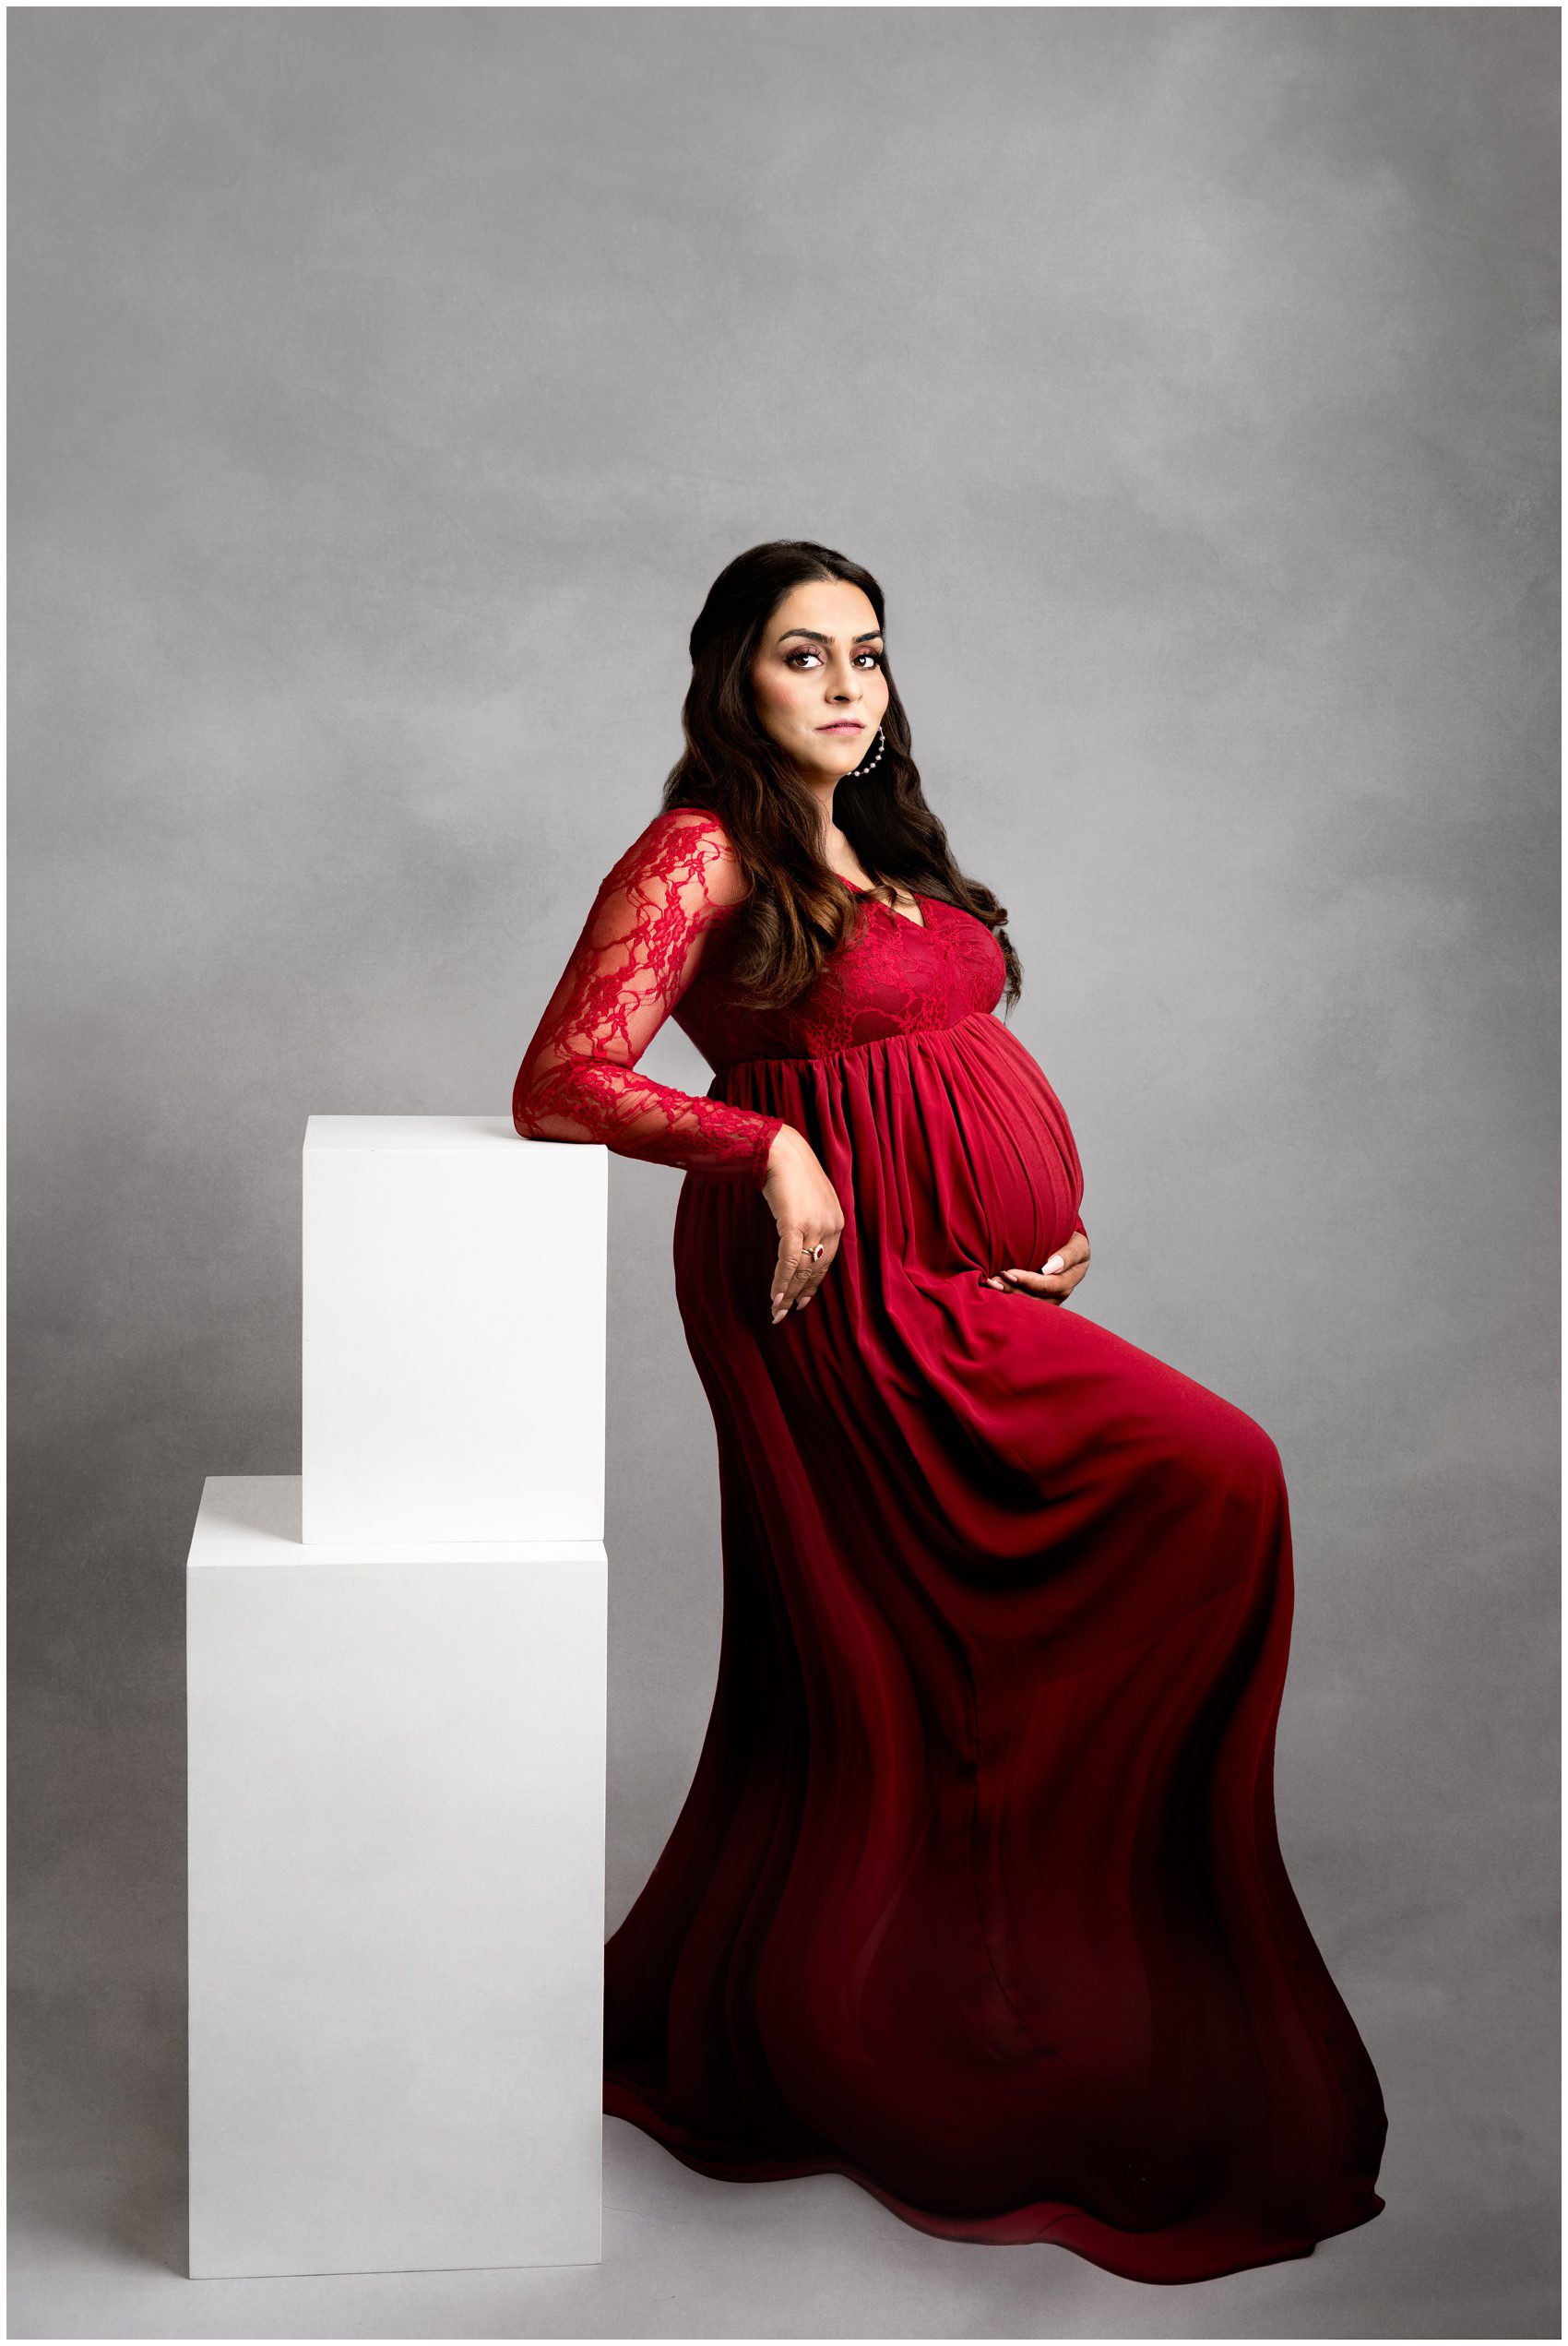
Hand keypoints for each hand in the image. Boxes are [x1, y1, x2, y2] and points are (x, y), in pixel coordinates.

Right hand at [761, 1126, 844, 1324]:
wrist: (781, 1151)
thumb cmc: (792, 1174)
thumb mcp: (810, 1200)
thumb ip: (811, 1222)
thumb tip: (801, 1245)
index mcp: (838, 1221)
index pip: (828, 1262)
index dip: (813, 1284)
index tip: (803, 1300)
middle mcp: (831, 1226)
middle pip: (816, 1270)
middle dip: (799, 1294)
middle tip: (786, 1313)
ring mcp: (815, 1226)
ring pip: (802, 1269)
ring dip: (788, 1293)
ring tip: (777, 1312)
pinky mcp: (795, 1225)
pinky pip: (789, 1262)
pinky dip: (781, 1282)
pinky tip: (774, 1297)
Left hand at [984, 1227, 1089, 1305]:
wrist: (1066, 1243)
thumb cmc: (1070, 1239)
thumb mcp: (1076, 1243)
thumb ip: (1068, 1255)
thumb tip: (1048, 1269)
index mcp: (1071, 1278)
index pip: (1048, 1284)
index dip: (1027, 1280)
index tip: (1008, 1272)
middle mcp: (1062, 1293)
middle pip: (1035, 1298)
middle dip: (1012, 1289)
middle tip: (993, 1280)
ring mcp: (1050, 1299)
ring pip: (1028, 1304)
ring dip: (1007, 1295)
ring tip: (991, 1284)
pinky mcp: (1039, 1300)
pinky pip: (1024, 1304)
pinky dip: (1008, 1297)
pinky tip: (993, 1291)